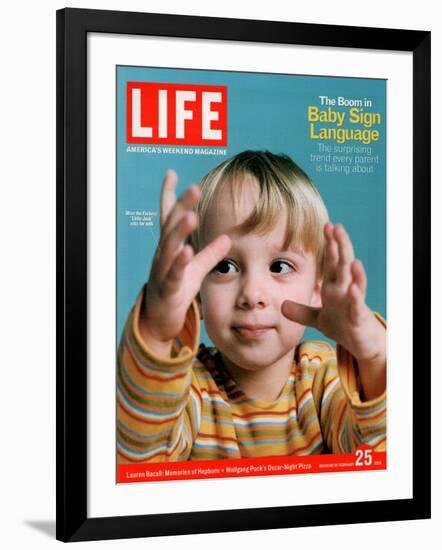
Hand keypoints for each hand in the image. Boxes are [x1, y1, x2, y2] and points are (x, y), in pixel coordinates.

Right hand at [139, 170, 230, 355]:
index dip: (170, 196)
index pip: (169, 217)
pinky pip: (172, 274)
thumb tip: (228, 237)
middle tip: (194, 188)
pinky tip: (187, 251)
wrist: (160, 320)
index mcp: (171, 248)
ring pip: (170, 248)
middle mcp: (164, 255)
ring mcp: (163, 271)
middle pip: (172, 226)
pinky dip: (179, 262)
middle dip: (182, 206)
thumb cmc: (177, 290)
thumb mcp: (196, 269)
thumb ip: (210, 253)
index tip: (172, 173)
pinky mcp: (167, 288)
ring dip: (180, 231)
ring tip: (192, 216)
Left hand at [282, 223, 385, 397]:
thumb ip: (300, 311)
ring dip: (352, 269)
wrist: (361, 345)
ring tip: (351, 256)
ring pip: (354, 282)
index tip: (326, 226)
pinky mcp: (358, 318)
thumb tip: (281, 306)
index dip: (329, 245)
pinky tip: (353, 287)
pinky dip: (355, 297)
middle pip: (342, 265)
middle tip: (336, 227)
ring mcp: (353, 303)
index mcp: (334, 287)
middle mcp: (344, 291)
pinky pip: (356, 306)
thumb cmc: (343, 326)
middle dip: (340, 246)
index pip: (331, 262)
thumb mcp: (317, 319)